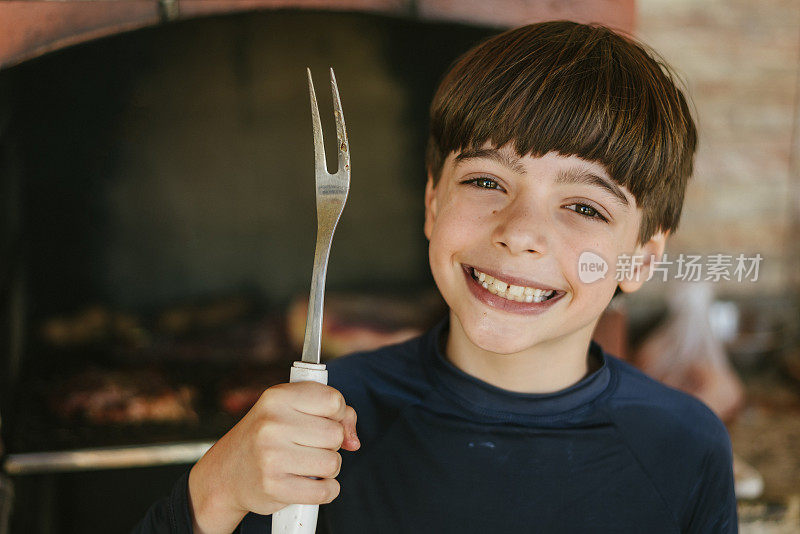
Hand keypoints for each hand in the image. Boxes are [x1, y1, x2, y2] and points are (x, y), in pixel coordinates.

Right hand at [187, 381, 359, 533]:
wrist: (227, 472)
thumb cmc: (267, 437)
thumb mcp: (291, 410)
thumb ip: (332, 414)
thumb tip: (353, 440)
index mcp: (277, 397)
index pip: (334, 400)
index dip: (338, 413)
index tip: (326, 420)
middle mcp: (272, 423)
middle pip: (336, 434)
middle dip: (331, 444)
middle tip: (310, 446)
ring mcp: (272, 456)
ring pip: (333, 463)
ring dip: (328, 468)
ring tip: (307, 464)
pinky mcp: (275, 487)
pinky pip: (325, 491)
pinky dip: (326, 490)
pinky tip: (311, 483)